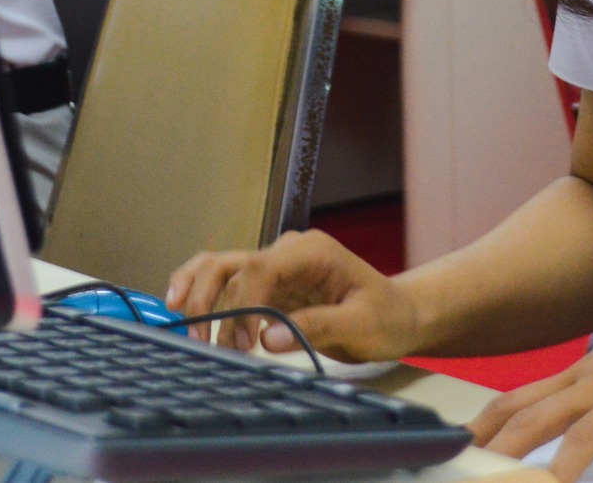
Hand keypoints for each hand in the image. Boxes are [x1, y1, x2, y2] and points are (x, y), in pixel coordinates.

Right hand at [165, 229, 421, 362]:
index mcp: (312, 251)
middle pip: (230, 262)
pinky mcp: (270, 291)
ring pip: (221, 272)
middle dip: (206, 296)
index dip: (242, 302)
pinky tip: (193, 324)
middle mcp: (288, 254)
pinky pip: (230, 292)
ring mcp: (277, 270)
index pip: (261, 267)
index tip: (243, 341)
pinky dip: (209, 307)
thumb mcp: (361, 323)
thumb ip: (317, 326)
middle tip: (198, 338)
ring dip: (201, 302)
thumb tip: (270, 338)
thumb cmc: (387, 316)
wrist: (399, 317)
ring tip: (192, 337)